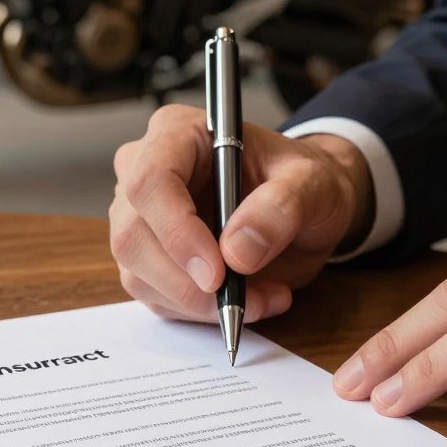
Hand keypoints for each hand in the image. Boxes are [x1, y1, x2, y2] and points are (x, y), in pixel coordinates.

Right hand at [110, 104, 373, 322]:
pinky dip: (199, 312)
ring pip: (138, 274)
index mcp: (178, 134)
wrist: (302, 207)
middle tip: (243, 298)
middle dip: (186, 281)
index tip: (217, 272)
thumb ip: (282, 207)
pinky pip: (154, 297)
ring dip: (199, 303)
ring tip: (262, 298)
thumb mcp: (314, 184)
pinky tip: (245, 299)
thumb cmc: (303, 182)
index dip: (176, 231)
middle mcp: (144, 170)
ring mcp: (139, 217)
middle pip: (133, 235)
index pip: (150, 180)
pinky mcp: (146, 258)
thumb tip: (237, 252)